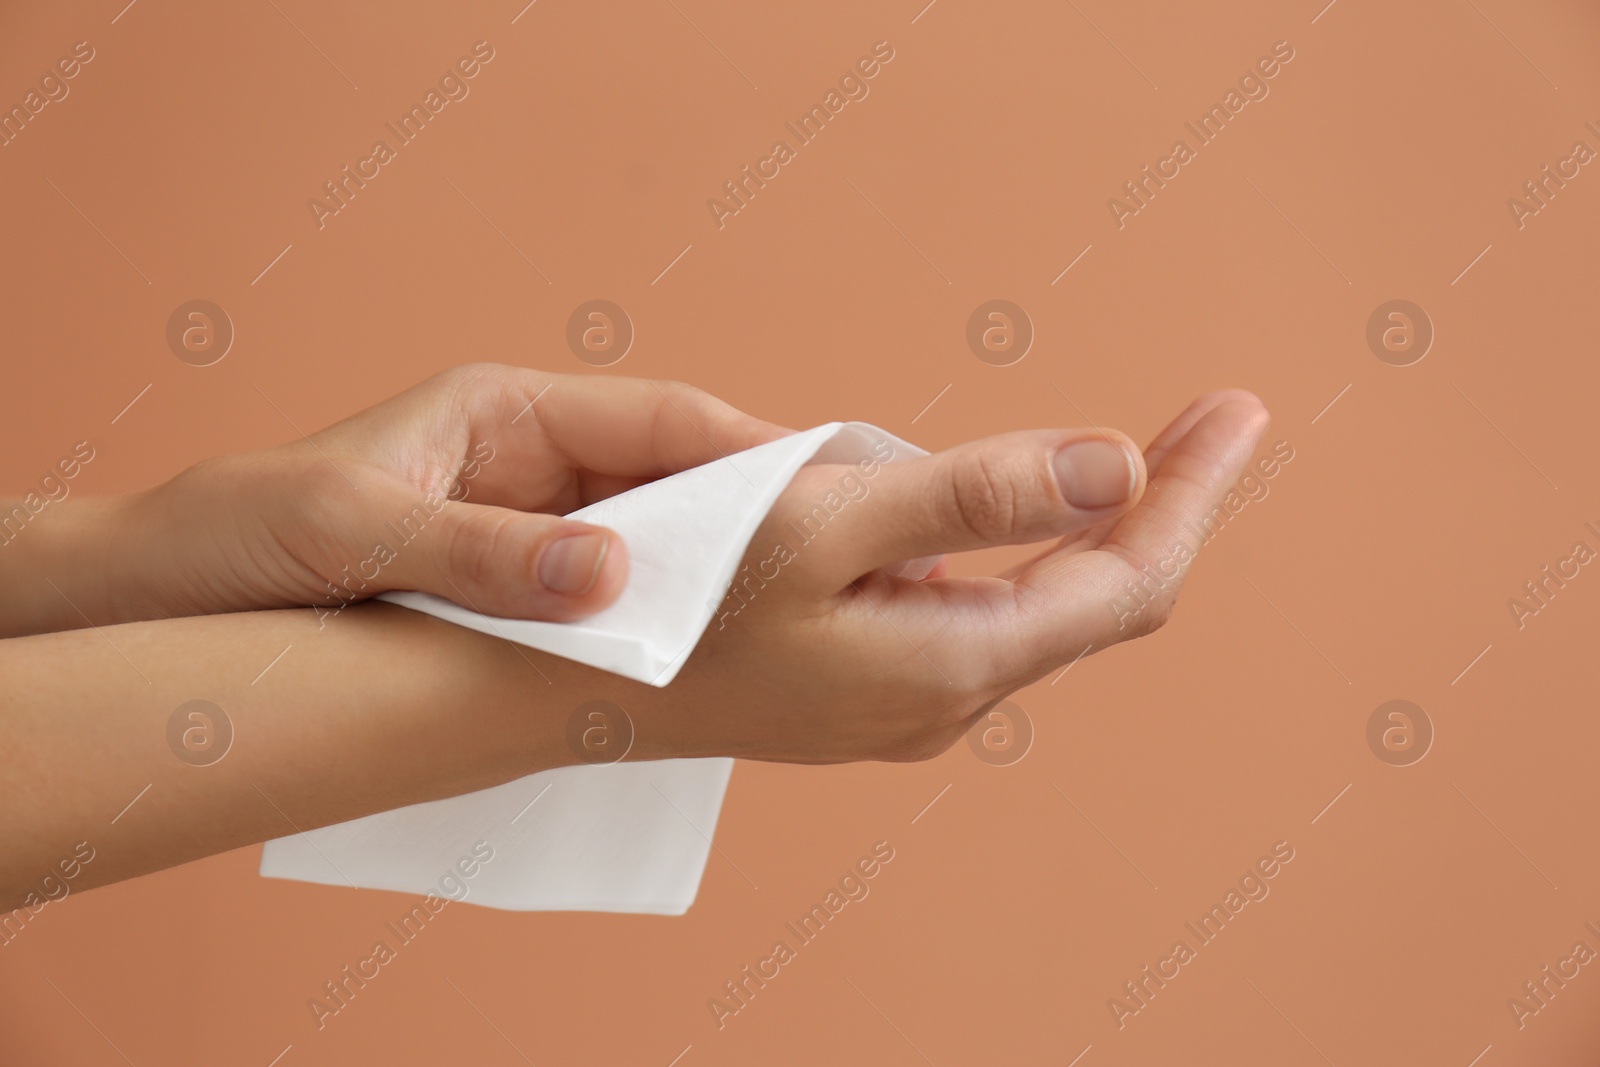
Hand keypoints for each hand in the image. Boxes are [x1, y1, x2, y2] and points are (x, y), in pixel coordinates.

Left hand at [19, 365, 790, 634]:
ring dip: (714, 585)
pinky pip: (609, 607)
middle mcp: (533, 465)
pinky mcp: (515, 594)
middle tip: (847, 566)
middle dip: (757, 522)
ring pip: (653, 549)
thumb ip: (481, 553)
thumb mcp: (353, 530)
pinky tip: (697, 668)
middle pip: (676, 483)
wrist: (160, 593)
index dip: (754, 453)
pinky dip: (655, 631)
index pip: (662, 420)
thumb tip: (613, 578)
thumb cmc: (241, 532)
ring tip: (794, 627)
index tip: (835, 488)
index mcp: (508, 412)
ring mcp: (530, 532)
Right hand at [614, 390, 1268, 764]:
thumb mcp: (826, 522)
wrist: (582, 688)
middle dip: (1163, 504)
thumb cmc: (685, 600)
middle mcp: (952, 694)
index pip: (1129, 580)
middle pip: (1098, 597)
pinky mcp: (873, 684)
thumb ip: (975, 496)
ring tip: (1138, 452)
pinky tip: (1002, 511)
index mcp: (959, 658)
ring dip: (1088, 528)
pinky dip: (1017, 550)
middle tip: (1212, 419)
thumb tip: (1115, 466)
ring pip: (1038, 605)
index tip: (1240, 412)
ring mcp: (911, 699)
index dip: (1194, 493)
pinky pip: (976, 610)